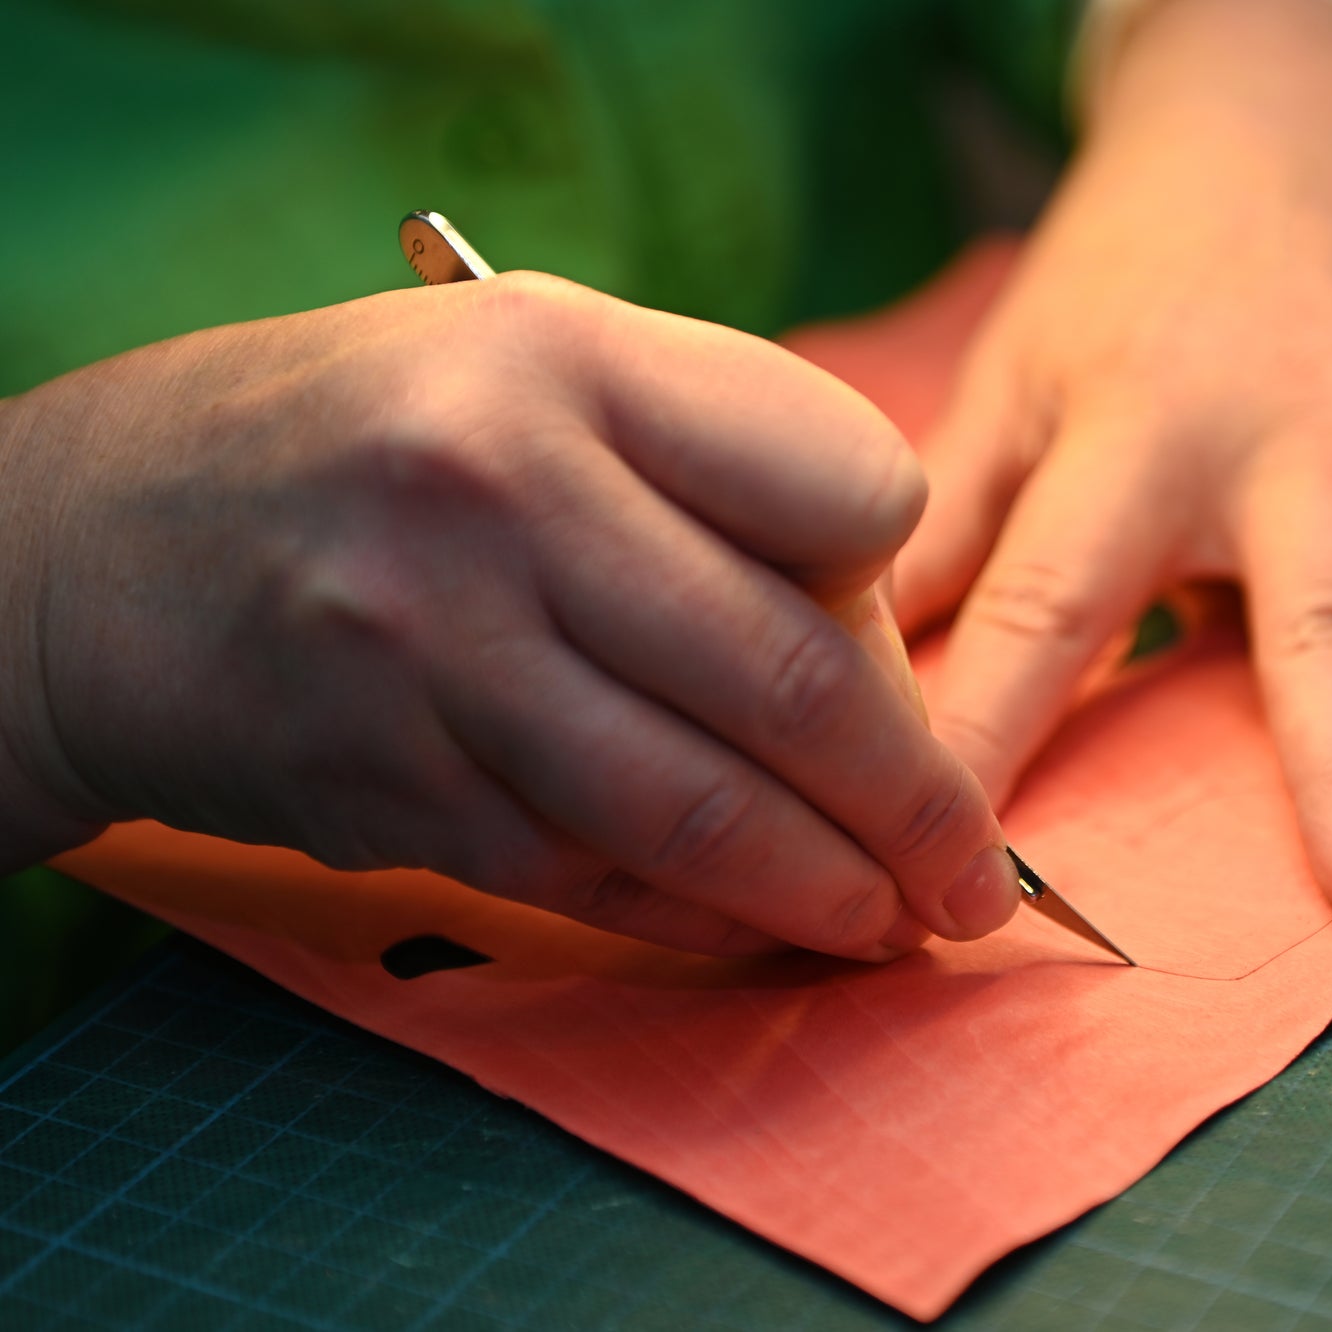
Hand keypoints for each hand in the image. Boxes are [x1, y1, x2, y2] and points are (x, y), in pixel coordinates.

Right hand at [0, 274, 1020, 957]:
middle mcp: (499, 499)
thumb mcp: (526, 362)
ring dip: (829, 893)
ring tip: (900, 923)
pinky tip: (761, 926)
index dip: (891, 570)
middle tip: (979, 874)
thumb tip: (875, 631)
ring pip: (701, 814)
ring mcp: (434, 658)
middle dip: (916, 805)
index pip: (849, 488)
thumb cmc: (354, 441)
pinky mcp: (391, 792)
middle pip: (791, 680)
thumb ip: (706, 457)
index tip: (888, 620)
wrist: (81, 550)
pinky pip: (596, 878)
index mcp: (566, 362)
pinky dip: (702, 918)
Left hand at [894, 0, 1331, 932]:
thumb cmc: (1120, 286)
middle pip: (1324, 624)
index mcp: (1142, 434)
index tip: (952, 882)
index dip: (995, 737)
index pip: (1051, 607)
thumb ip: (945, 528)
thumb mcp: (1009, 379)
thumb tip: (850, 668)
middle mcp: (1298, 450)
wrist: (1267, 140)